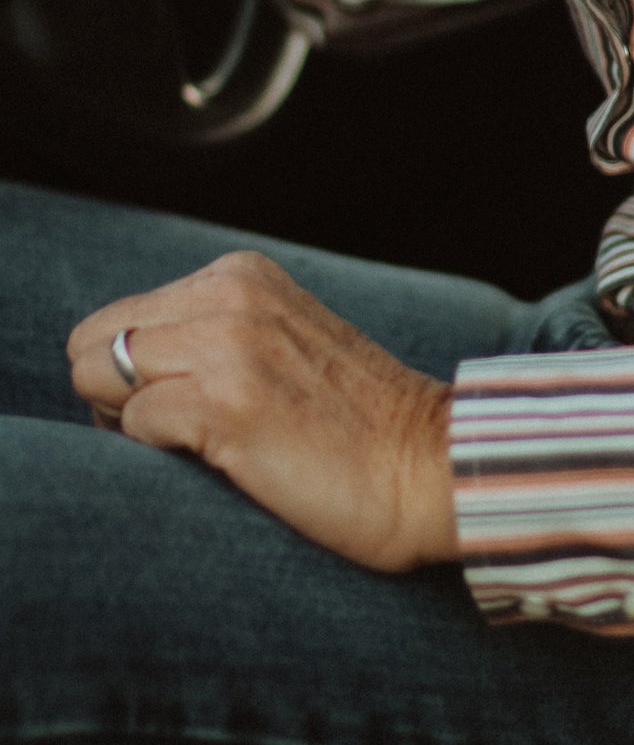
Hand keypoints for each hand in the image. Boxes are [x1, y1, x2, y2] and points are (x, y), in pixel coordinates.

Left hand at [68, 252, 460, 572]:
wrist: (431, 468)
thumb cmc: (359, 427)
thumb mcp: (283, 342)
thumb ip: (214, 331)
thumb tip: (122, 369)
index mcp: (242, 276)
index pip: (117, 317)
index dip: (133, 376)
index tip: (186, 407)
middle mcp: (232, 295)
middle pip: (91, 343)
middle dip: (115, 397)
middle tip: (180, 434)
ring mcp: (228, 345)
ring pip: (96, 376)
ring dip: (133, 425)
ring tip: (202, 446)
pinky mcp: (225, 404)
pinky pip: (133, 423)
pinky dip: (160, 454)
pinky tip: (225, 460)